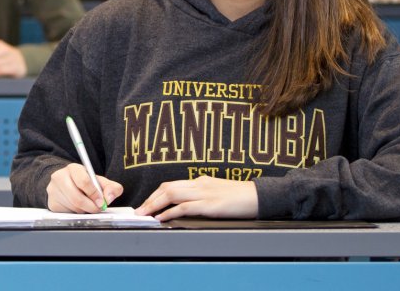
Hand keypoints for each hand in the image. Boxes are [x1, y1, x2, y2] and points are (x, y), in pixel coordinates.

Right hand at [46, 163, 123, 212]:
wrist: (66, 183)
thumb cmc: (84, 182)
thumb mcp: (99, 181)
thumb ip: (111, 187)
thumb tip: (109, 197)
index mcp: (73, 168)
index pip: (84, 181)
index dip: (94, 194)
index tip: (102, 201)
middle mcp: (59, 177)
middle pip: (77, 198)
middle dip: (91, 206)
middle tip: (98, 208)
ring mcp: (53, 190)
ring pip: (73, 207)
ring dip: (84, 210)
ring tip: (88, 205)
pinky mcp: (52, 203)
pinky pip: (67, 213)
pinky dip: (76, 214)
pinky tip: (78, 207)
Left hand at [135, 176, 257, 219]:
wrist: (259, 196)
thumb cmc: (241, 196)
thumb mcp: (218, 191)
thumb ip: (202, 195)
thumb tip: (186, 205)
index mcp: (200, 181)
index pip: (171, 185)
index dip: (155, 194)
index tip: (146, 203)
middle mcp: (199, 184)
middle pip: (167, 188)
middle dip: (150, 199)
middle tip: (139, 210)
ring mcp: (204, 194)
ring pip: (172, 195)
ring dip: (154, 205)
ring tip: (145, 214)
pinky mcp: (210, 205)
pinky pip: (185, 207)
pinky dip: (170, 212)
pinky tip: (162, 218)